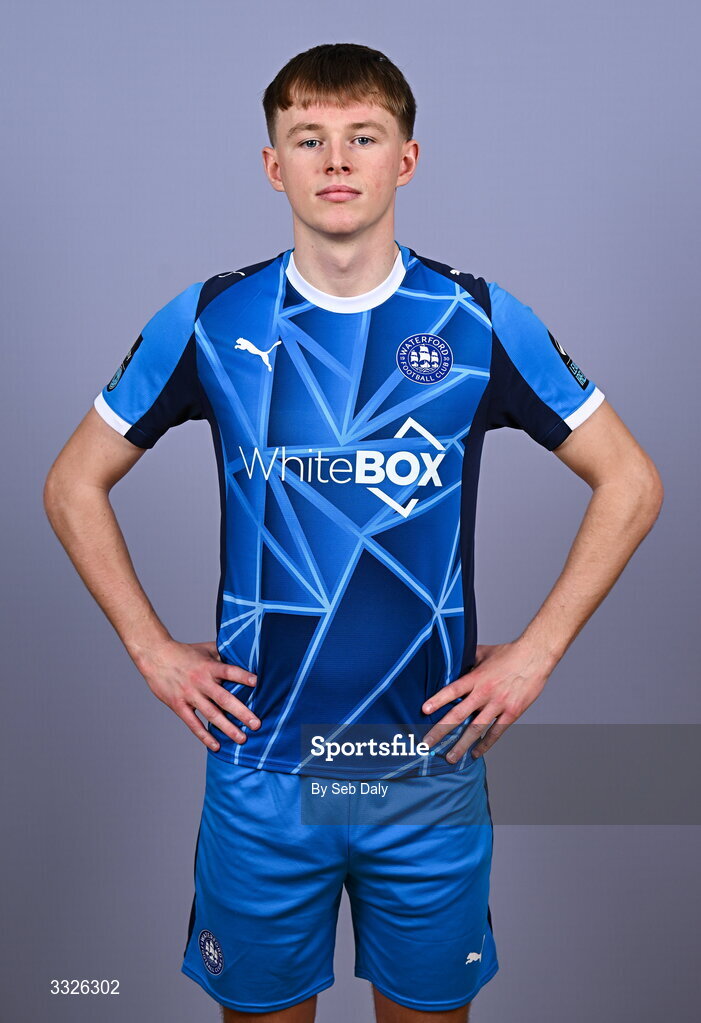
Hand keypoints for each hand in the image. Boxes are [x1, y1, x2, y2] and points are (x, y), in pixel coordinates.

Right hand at [134, 638, 258, 750]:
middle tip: (256, 724)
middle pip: (224, 699)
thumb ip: (224, 654)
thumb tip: (244, 655)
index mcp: (209, 667)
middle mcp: (201, 682)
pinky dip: (204, 735)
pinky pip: (193, 723)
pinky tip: (216, 745)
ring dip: (227, 728)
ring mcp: (189, 695)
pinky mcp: (178, 705)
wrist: (155, 656)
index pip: (229, 671)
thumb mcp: (206, 649)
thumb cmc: (184, 652)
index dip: (242, 676)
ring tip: (242, 739)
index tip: (257, 682)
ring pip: (211, 714)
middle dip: (241, 712)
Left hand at [421, 639, 554, 760]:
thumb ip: (467, 660)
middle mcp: (485, 693)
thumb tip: (453, 662)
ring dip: (461, 744)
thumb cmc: (509, 653)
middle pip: (458, 715)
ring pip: (476, 729)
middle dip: (441, 731)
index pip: (452, 690)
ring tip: (450, 758)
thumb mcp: (483, 652)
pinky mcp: (512, 712)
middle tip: (427, 744)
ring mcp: (498, 704)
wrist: (535, 656)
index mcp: (476, 677)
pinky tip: (475, 753)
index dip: (438, 700)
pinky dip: (485, 744)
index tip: (424, 710)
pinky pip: (496, 732)